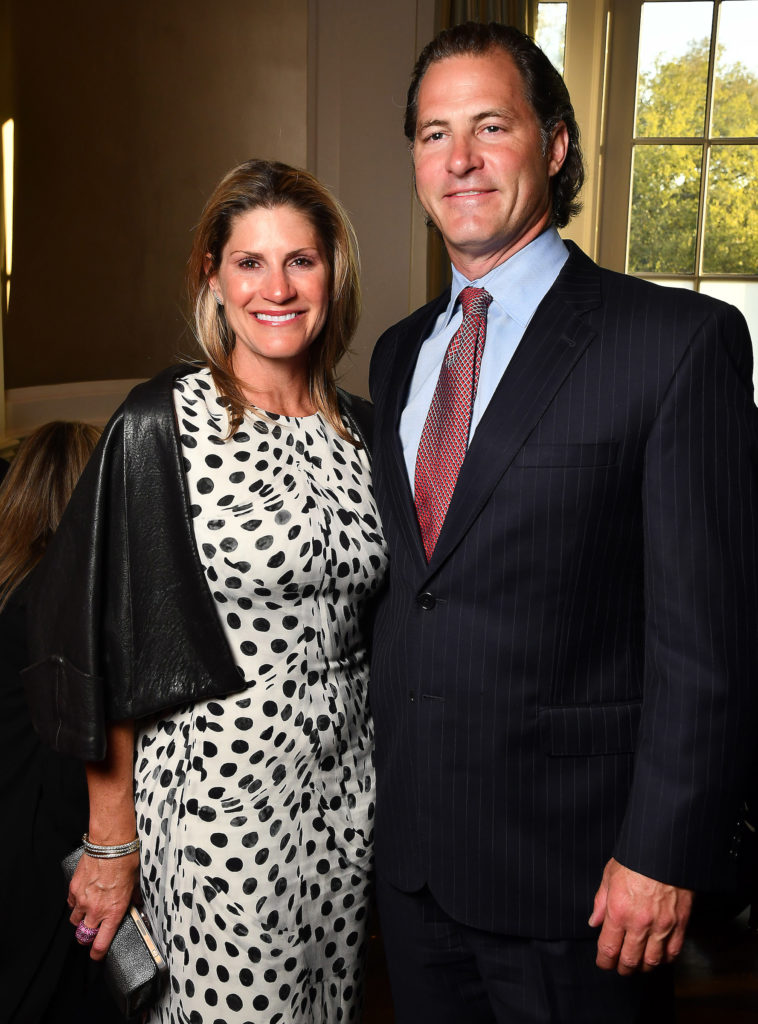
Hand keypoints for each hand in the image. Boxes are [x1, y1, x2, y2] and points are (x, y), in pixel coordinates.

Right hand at [68, 851, 139, 959]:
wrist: (110, 844)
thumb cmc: (126, 861)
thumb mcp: (135, 884)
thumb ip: (133, 899)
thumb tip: (136, 905)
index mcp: (113, 912)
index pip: (101, 943)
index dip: (97, 953)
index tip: (97, 955)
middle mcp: (96, 910)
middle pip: (83, 936)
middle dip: (86, 938)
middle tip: (91, 934)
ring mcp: (82, 900)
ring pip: (75, 920)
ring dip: (80, 920)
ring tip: (87, 913)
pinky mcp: (74, 889)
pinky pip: (71, 904)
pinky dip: (75, 903)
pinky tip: (82, 897)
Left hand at [589, 857, 691, 973]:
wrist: (665, 850)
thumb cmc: (635, 859)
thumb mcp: (610, 875)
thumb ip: (600, 901)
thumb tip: (594, 922)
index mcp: (618, 911)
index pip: (608, 948)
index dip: (604, 961)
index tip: (603, 962)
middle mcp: (639, 923)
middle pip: (630, 960)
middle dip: (622, 968)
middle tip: (619, 968)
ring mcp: (662, 925)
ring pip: (652, 961)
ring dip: (643, 967)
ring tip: (638, 964)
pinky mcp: (680, 924)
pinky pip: (673, 952)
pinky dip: (665, 959)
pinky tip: (659, 956)